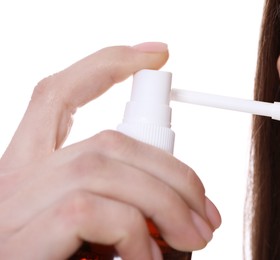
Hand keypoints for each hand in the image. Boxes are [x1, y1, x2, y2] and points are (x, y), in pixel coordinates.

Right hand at [0, 42, 220, 259]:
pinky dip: (134, 232)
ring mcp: (14, 203)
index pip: (60, 94)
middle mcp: (17, 175)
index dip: (105, 64)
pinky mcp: (20, 237)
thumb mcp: (94, 228)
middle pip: (107, 139)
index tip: (155, 55)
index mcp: (32, 165)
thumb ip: (125, 203)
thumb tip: (180, 207)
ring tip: (194, 237)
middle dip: (173, 170)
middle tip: (206, 212)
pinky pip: (91, 209)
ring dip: (165, 201)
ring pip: (104, 166)